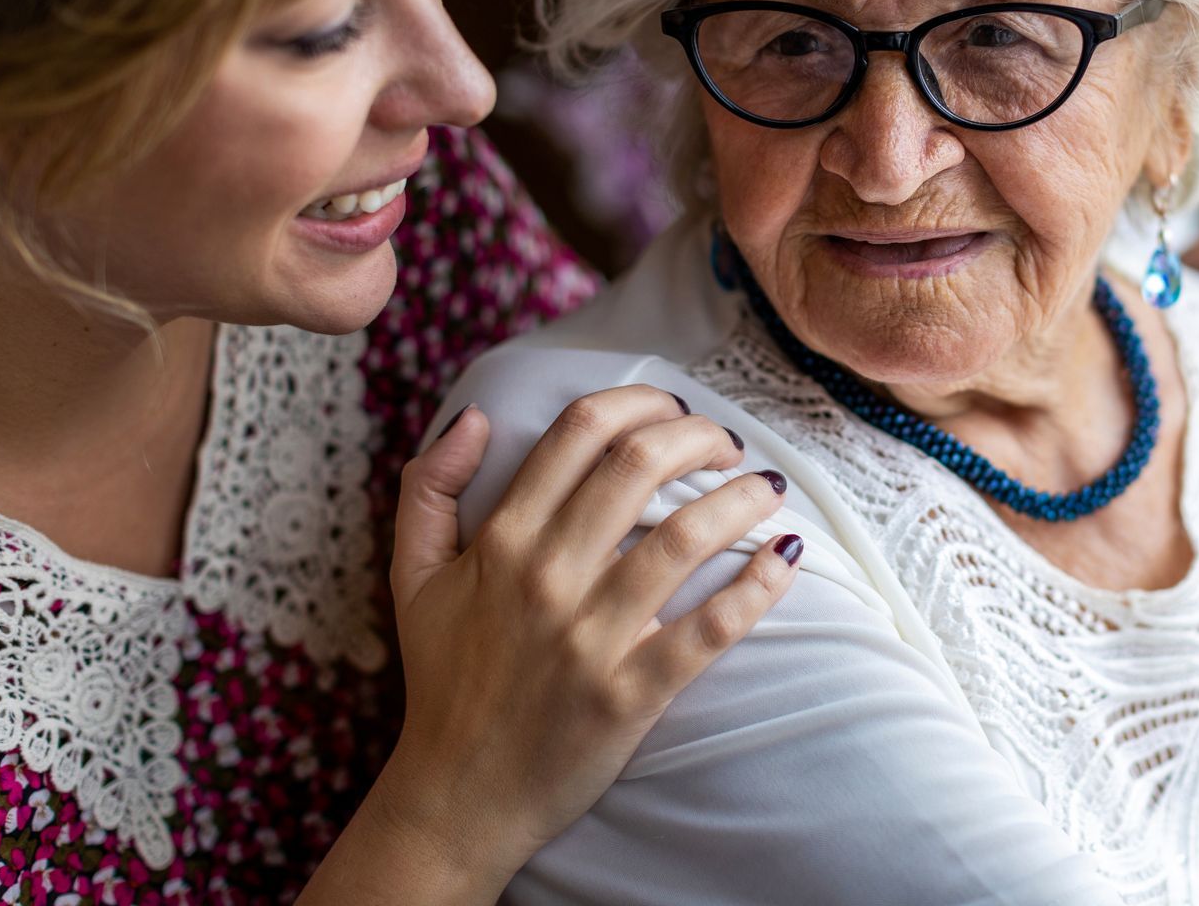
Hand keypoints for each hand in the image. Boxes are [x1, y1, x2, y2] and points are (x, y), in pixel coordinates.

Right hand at [369, 389, 798, 891]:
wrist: (457, 797)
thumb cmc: (444, 680)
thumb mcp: (413, 578)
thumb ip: (427, 489)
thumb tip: (475, 415)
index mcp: (501, 541)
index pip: (580, 432)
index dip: (641, 401)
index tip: (674, 408)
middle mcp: (547, 578)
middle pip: (639, 465)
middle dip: (699, 436)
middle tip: (726, 445)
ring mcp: (591, 638)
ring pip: (685, 538)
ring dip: (741, 498)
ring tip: (768, 488)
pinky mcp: (630, 695)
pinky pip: (709, 630)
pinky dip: (757, 587)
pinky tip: (785, 557)